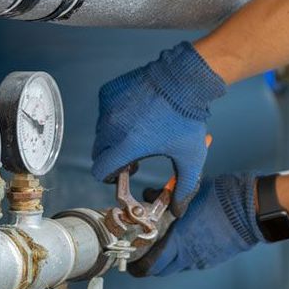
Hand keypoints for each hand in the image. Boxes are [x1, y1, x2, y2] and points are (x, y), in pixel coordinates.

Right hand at [91, 42, 225, 215]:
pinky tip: (136, 112)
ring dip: (113, 137)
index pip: (101, 170)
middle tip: (133, 153)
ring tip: (137, 131)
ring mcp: (108, 108)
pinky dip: (114, 116)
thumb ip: (183, 186)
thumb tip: (178, 209)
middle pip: (98, 153)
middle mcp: (112, 127)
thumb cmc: (188, 118)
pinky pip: (104, 112)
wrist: (185, 78)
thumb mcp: (190, 156)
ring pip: (101, 132)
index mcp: (128, 145)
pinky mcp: (108, 93)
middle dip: (112, 157)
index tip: (123, 172)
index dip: (110, 176)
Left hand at [129, 173, 262, 276]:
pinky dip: (183, 256)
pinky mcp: (213, 259)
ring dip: (167, 261)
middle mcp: (188, 257)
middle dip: (149, 266)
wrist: (252, 210)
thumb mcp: (188, 194)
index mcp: (178, 242)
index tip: (131, 263)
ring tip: (162, 246)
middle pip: (160, 271)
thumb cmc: (220, 199)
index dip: (137, 267)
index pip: (150, 266)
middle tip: (143, 255)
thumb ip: (164, 197)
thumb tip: (148, 194)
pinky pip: (192, 262)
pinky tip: (185, 241)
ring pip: (176, 267)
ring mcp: (202, 260)